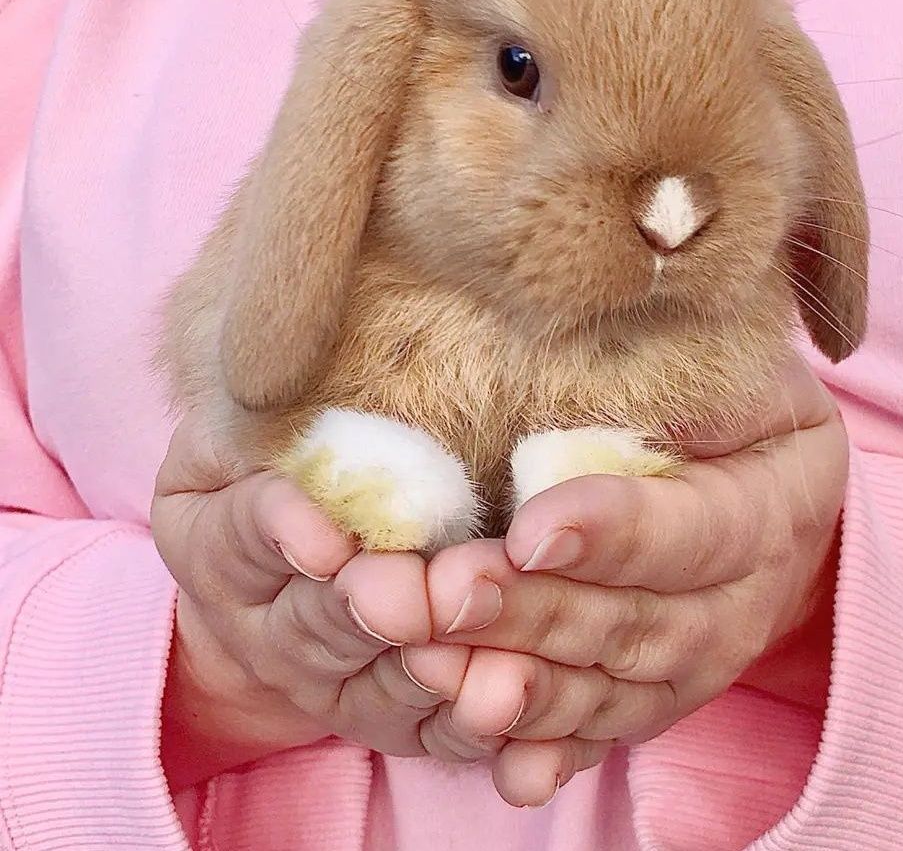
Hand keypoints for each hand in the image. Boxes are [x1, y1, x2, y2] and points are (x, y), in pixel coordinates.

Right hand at [151, 411, 472, 789]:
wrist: (287, 562)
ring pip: (371, 688)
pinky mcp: (390, 716)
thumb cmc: (278, 457)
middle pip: (311, 624)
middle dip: (360, 611)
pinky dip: (466, 722)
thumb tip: (282, 353)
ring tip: (460, 656)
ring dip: (420, 675)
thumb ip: (260, 401)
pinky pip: (427, 731)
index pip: (242, 535)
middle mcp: (263, 627)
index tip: (326, 537)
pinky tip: (504, 702)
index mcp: (216, 544)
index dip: (282, 532)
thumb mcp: (245, 420)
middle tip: (404, 599)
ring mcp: (326, 683)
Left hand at [423, 358, 846, 805]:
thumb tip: (610, 372)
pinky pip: (609, 732)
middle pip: (642, 621)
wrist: (773, 483)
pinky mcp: (659, 693)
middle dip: (541, 614)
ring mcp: (702, 660)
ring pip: (617, 688)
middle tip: (449, 596)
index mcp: (773, 504)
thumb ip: (690, 382)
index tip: (529, 527)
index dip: (617, 532)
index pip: (697, 528)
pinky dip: (557, 754)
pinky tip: (508, 773)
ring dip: (531, 691)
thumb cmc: (737, 404)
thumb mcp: (737, 369)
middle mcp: (745, 600)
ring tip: (447, 677)